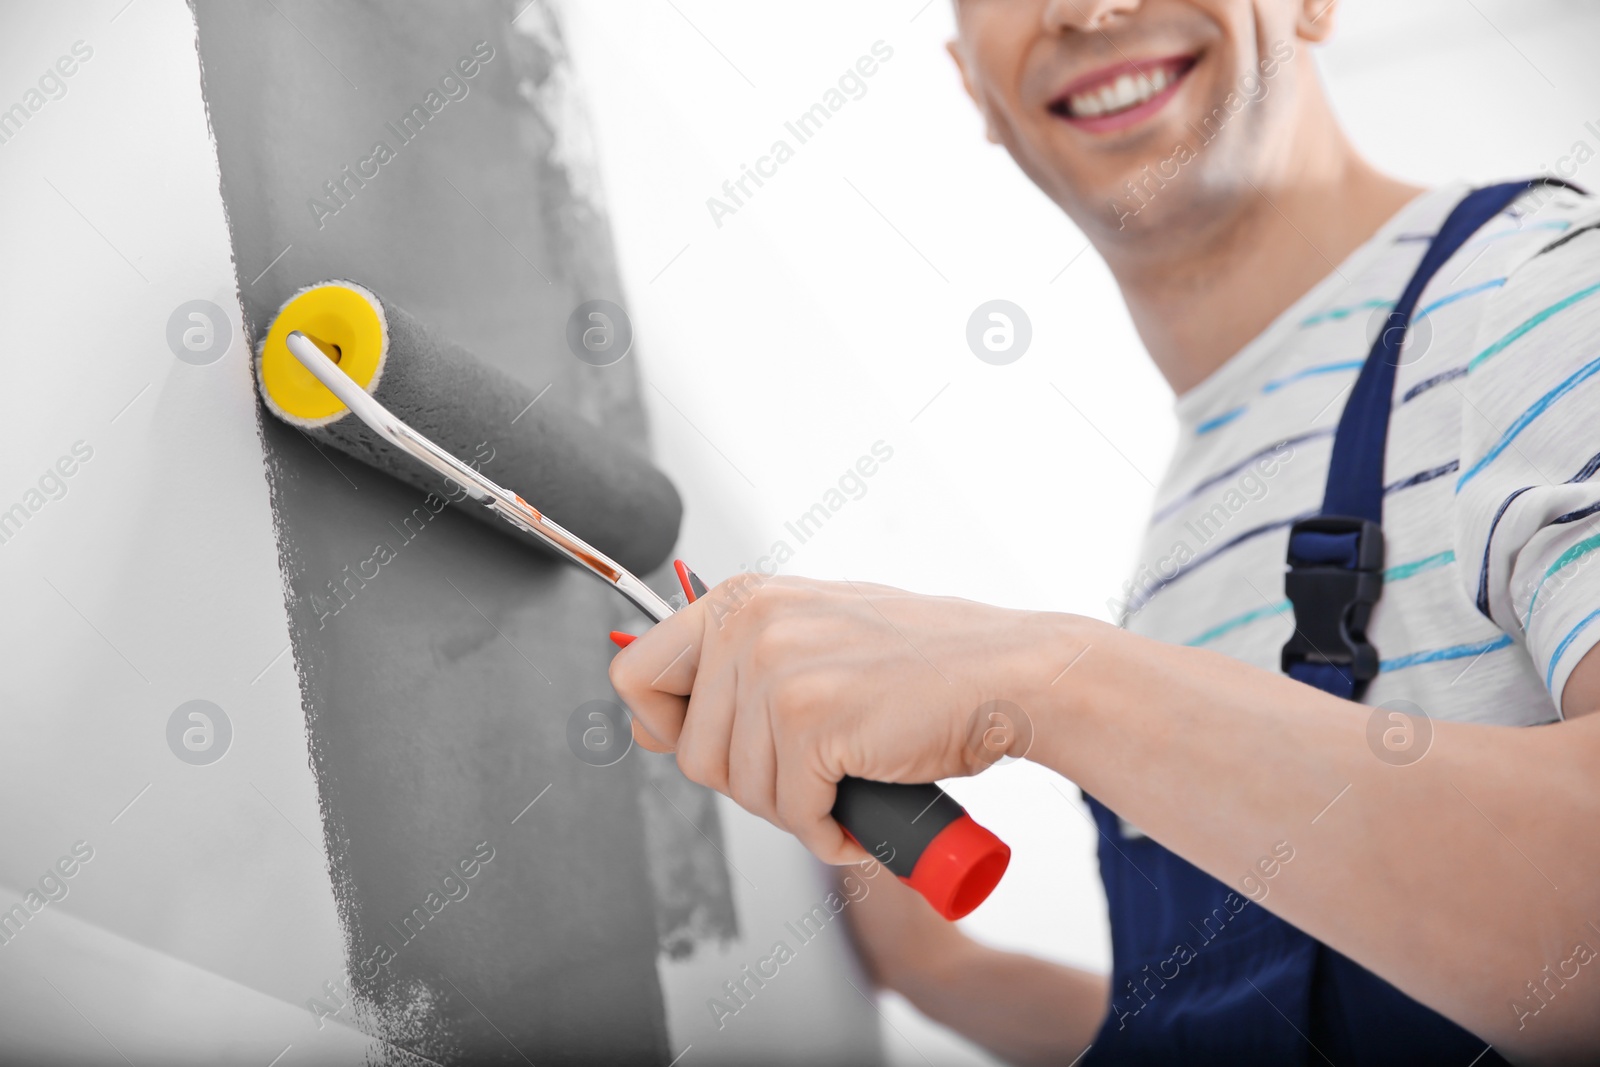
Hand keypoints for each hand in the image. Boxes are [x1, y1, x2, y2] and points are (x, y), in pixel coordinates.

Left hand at [607, 574, 1044, 863]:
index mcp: (742, 599)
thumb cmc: (922, 667)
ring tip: (847, 781)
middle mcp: (749, 623)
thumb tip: (643, 724)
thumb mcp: (810, 638)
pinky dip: (831, 832)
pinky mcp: (811, 719)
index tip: (718, 746)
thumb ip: (734, 666)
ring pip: (743, 791)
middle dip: (753, 784)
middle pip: (692, 755)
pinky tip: (862, 807)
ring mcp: (777, 669)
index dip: (664, 729)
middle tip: (814, 772)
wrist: (1011, 675)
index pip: (634, 673)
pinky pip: (794, 814)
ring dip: (798, 810)